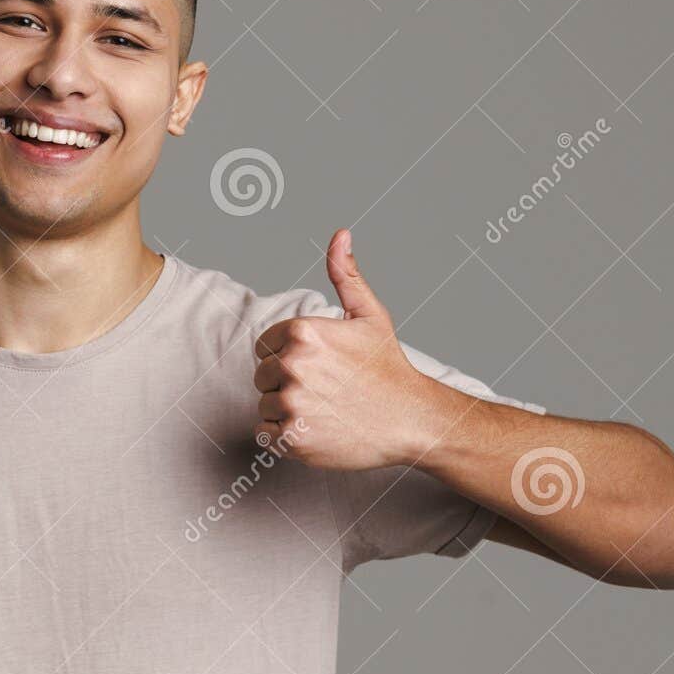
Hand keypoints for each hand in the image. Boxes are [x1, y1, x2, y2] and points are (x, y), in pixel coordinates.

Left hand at [252, 229, 439, 469]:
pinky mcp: (293, 438)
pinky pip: (264, 434)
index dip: (289, 356)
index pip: (264, 345)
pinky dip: (284, 436)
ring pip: (263, 404)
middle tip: (326, 390)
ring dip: (286, 410)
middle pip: (262, 375)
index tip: (320, 366)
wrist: (411, 420)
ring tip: (324, 409)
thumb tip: (340, 235)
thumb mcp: (369, 315)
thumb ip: (345, 275)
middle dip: (286, 382)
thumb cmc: (388, 368)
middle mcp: (293, 366)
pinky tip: (316, 428)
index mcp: (302, 332)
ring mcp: (292, 404)